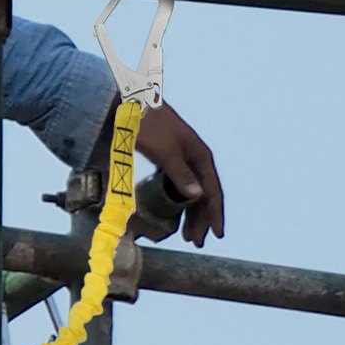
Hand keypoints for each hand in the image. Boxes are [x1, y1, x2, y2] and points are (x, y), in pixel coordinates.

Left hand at [134, 102, 223, 246]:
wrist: (128, 103)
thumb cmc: (148, 126)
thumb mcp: (165, 152)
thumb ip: (181, 174)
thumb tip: (199, 196)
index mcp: (200, 154)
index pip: (212, 190)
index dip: (215, 213)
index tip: (216, 234)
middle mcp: (193, 156)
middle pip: (202, 193)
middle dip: (200, 218)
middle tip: (194, 241)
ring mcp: (180, 156)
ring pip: (189, 190)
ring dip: (188, 212)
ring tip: (184, 233)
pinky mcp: (166, 157)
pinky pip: (176, 184)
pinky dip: (176, 199)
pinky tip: (172, 211)